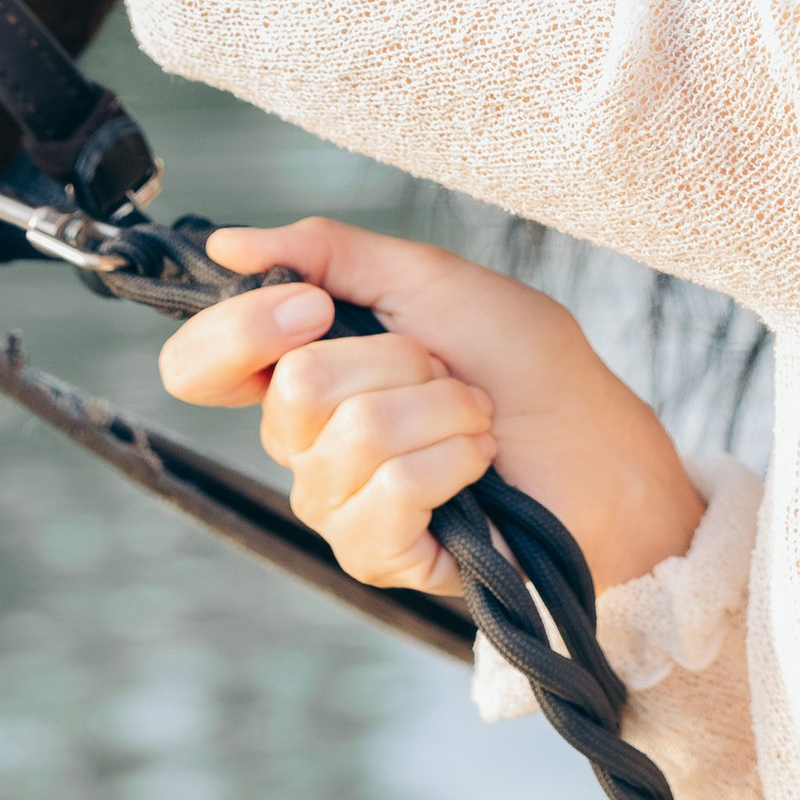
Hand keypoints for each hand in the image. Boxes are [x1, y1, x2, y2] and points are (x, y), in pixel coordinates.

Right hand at [156, 215, 705, 604]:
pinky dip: (450, 462)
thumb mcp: (426, 278)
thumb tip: (226, 242)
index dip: (240, 332)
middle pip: (293, 391)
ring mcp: (335, 503)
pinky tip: (477, 471)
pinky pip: (385, 496)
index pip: (200, 365)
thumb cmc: (522, 359)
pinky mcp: (376, 556)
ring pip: (350, 436)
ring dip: (440, 410)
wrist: (598, 440)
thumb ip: (325, 251)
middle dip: (397, 361)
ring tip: (474, 420)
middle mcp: (303, 440)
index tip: (312, 307)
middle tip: (446, 371)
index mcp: (304, 365)